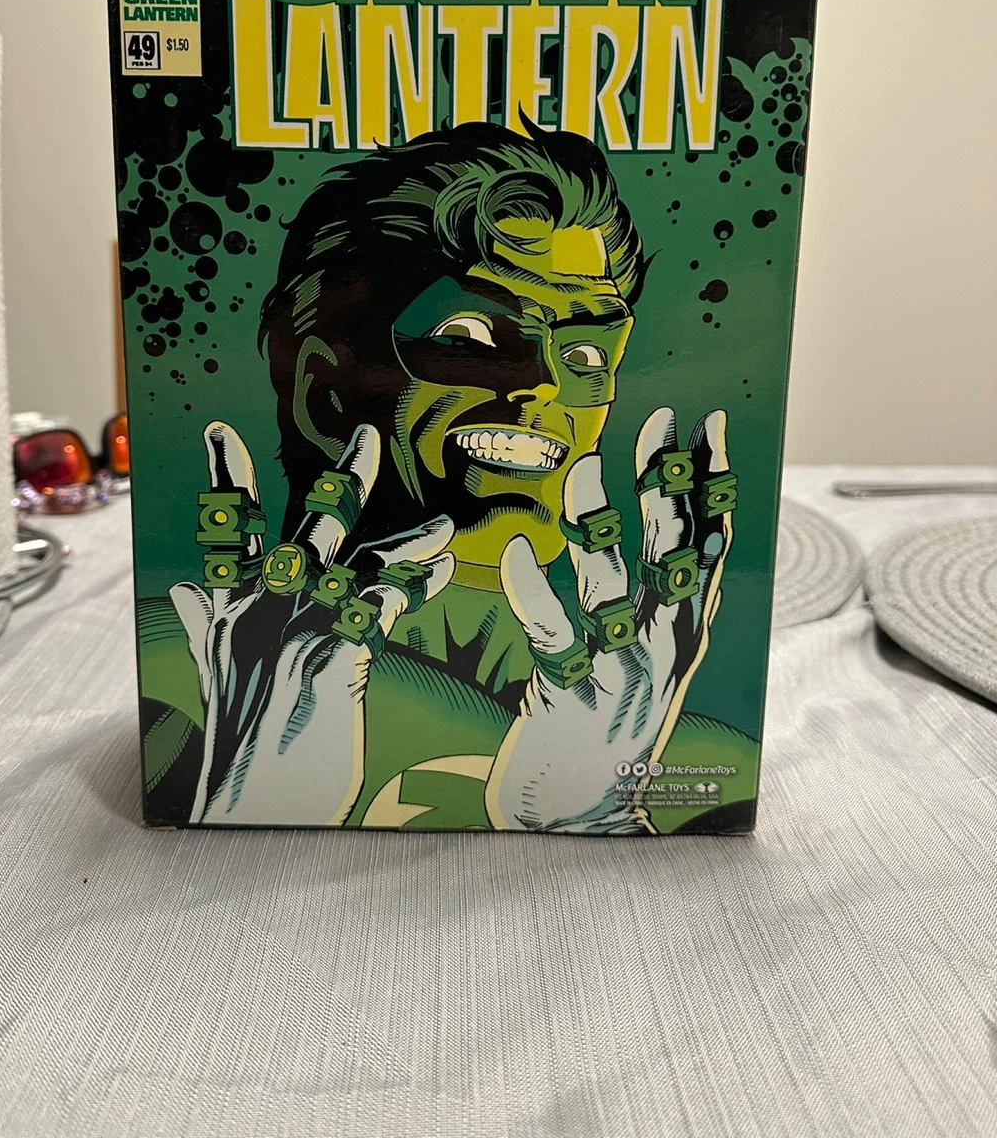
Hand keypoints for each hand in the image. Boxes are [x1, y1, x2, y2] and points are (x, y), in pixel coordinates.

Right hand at [170, 421, 453, 825]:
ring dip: (408, 543)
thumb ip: (206, 625)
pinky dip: (413, 588)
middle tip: (368, 437)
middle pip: (310, 530)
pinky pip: (383, 609)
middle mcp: (266, 609)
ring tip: (443, 529)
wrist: (241, 798)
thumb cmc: (236, 742)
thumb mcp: (215, 675)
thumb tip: (187, 587)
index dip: (228, 477)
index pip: (232, 530)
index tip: (222, 431)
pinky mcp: (332, 658)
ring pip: (363, 565)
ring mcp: (300, 629)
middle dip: (345, 482)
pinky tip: (436, 578)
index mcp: (235, 609)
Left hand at [486, 407, 731, 833]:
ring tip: (586, 467)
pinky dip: (534, 590)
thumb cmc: (607, 716)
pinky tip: (518, 551)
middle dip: (666, 483)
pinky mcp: (571, 699)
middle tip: (660, 422)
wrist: (578, 807)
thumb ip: (659, 592)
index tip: (709, 427)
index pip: (708, 545)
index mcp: (684, 632)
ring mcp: (620, 675)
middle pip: (670, 552)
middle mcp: (663, 649)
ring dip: (599, 521)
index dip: (710, 484)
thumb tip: (674, 522)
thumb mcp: (651, 654)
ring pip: (612, 584)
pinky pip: (552, 634)